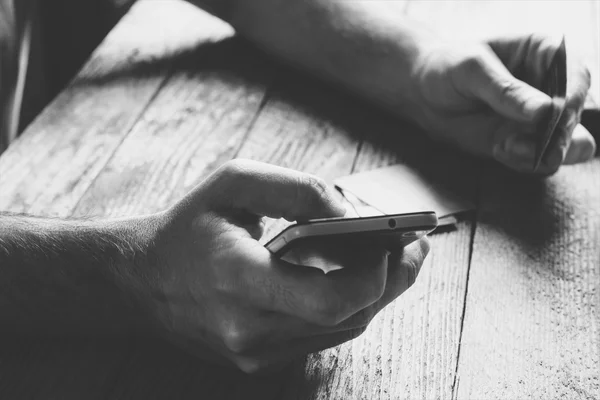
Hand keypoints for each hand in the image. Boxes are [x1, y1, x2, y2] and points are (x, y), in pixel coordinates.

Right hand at [130, 160, 429, 373]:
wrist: (142, 281)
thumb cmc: (188, 226)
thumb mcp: (234, 183)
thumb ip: (297, 189)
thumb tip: (352, 212)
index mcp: (237, 279)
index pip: (330, 299)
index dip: (374, 273)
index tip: (393, 240)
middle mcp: (248, 328)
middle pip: (349, 317)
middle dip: (391, 280)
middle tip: (414, 246)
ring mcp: (254, 352)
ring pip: (341, 329)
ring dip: (374, 293)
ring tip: (394, 256)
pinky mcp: (258, 359)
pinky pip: (321, 335)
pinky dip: (347, 306)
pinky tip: (357, 277)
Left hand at [411, 33, 595, 174]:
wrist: (424, 95)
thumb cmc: (449, 68)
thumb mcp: (472, 70)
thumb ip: (506, 91)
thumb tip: (543, 111)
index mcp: (546, 53)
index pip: (576, 76)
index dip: (572, 98)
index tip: (554, 116)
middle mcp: (552, 88)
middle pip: (576, 115)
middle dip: (558, 134)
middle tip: (527, 143)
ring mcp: (542, 119)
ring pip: (570, 144)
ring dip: (548, 153)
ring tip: (509, 149)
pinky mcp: (526, 144)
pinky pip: (542, 160)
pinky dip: (528, 162)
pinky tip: (501, 151)